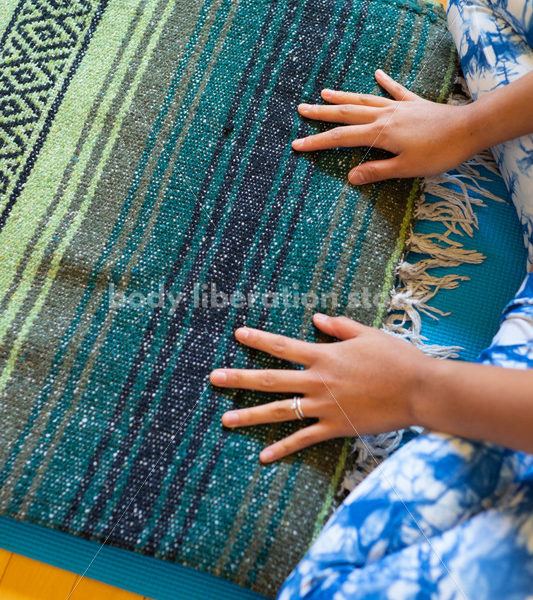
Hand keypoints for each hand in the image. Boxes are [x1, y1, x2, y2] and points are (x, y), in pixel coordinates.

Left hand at [210, 314, 432, 462]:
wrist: (419, 390)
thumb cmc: (396, 358)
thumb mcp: (368, 334)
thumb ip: (339, 326)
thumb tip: (316, 318)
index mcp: (325, 356)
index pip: (283, 345)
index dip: (259, 339)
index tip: (238, 334)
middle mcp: (318, 381)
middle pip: (271, 379)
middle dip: (240, 378)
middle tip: (214, 378)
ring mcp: (324, 406)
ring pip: (280, 411)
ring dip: (250, 415)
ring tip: (224, 419)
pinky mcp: (335, 427)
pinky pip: (304, 439)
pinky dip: (283, 448)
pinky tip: (262, 456)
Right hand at [292, 69, 480, 184]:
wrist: (469, 129)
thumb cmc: (439, 152)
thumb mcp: (406, 168)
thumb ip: (377, 171)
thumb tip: (350, 177)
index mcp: (380, 133)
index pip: (341, 139)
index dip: (317, 143)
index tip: (297, 145)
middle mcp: (384, 116)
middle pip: (347, 114)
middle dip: (322, 114)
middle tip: (301, 110)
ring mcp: (399, 107)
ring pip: (364, 100)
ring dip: (343, 97)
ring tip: (325, 93)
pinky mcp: (414, 103)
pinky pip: (395, 90)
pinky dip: (385, 82)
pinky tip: (377, 73)